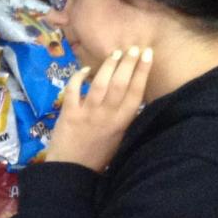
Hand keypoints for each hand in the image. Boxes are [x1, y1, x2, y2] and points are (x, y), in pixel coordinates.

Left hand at [44, 46, 152, 171]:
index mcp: (123, 122)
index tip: (148, 54)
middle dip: (128, 63)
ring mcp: (88, 114)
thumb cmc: (98, 155)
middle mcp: (108, 116)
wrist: (72, 169)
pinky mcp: (69, 114)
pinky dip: (79, 77)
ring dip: (108, 66)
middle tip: (133, 47)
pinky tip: (85, 69)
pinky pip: (73, 90)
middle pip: (120, 83)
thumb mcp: (119, 137)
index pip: (136, 92)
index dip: (143, 71)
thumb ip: (125, 117)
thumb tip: (132, 95)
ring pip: (100, 84)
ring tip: (115, 53)